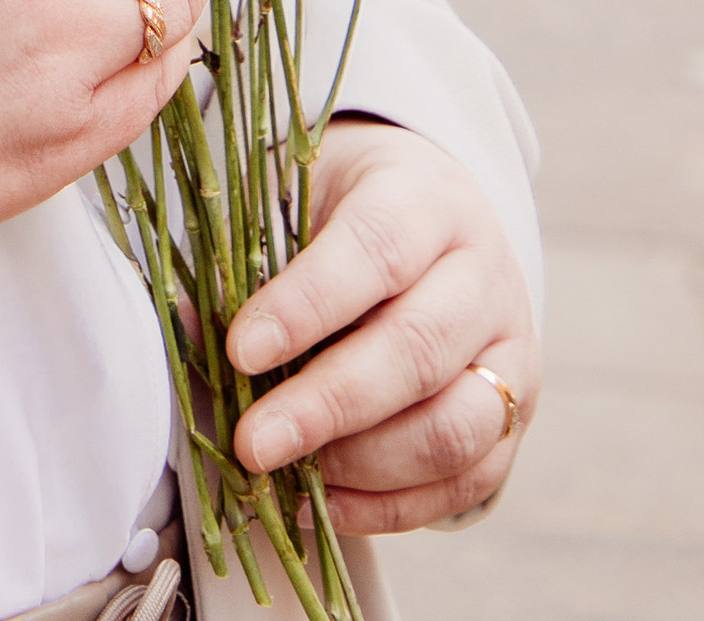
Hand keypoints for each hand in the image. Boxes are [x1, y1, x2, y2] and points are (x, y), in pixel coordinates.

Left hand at [227, 119, 538, 534]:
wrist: (432, 214)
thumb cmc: (345, 209)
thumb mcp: (299, 198)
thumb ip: (253, 260)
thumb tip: (188, 331)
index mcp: (426, 199)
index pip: (375, 250)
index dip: (306, 306)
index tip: (240, 349)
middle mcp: (483, 275)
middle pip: (417, 350)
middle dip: (326, 406)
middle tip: (252, 442)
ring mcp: (511, 352)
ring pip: (455, 428)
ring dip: (363, 466)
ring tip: (289, 475)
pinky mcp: (515, 420)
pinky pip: (466, 482)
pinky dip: (392, 507)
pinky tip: (326, 504)